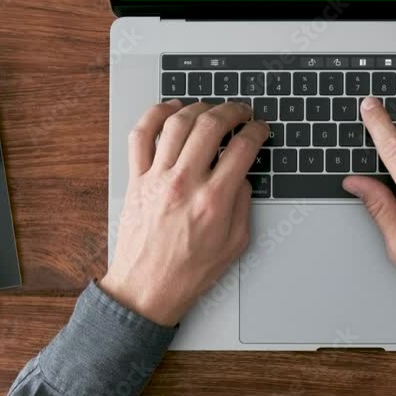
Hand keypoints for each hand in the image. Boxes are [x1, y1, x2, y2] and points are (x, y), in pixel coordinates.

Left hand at [100, 100, 268, 326]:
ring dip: (198, 108)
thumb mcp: (234, 244)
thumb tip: (242, 176)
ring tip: (210, 109)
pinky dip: (154, 115)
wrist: (147, 288)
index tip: (260, 128)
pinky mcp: (136, 180)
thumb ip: (243, 205)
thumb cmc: (188, 272)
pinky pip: (141, 136)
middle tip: (240, 111)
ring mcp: (157, 178)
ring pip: (177, 123)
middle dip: (232, 111)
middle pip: (211, 125)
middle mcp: (185, 183)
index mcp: (214, 200)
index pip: (241, 148)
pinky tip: (169, 110)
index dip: (256, 131)